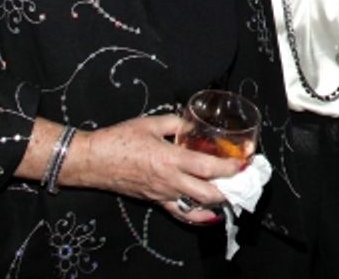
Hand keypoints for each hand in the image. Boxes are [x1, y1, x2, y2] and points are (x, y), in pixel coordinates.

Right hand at [63, 114, 246, 224]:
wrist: (93, 161)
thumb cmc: (119, 139)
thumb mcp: (150, 122)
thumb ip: (176, 123)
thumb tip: (192, 124)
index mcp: (170, 158)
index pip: (208, 166)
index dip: (229, 166)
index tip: (245, 162)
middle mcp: (169, 180)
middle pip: (208, 192)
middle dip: (230, 187)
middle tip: (244, 178)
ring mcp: (162, 194)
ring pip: (197, 205)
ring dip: (217, 200)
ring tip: (233, 191)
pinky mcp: (154, 200)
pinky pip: (179, 213)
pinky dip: (197, 216)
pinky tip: (210, 215)